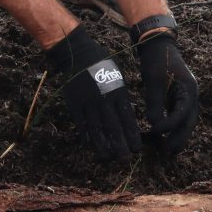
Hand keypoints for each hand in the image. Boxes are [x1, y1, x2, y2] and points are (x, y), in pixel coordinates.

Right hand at [45, 25, 141, 160]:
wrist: (77, 52)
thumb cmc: (102, 63)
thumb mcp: (118, 75)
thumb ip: (122, 95)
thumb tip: (127, 115)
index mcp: (118, 91)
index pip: (127, 118)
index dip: (132, 135)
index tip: (136, 149)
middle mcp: (104, 99)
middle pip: (113, 127)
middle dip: (120, 146)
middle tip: (125, 159)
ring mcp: (88, 102)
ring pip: (96, 129)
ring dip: (103, 146)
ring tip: (108, 158)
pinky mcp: (74, 103)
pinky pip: (81, 123)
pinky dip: (86, 136)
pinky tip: (90, 146)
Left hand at [135, 30, 198, 153]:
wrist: (158, 45)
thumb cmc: (156, 60)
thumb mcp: (153, 80)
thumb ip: (155, 103)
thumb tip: (154, 125)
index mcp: (189, 90)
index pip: (182, 114)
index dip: (169, 126)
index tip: (154, 132)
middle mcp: (192, 96)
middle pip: (189, 123)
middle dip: (178, 139)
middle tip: (165, 152)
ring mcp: (188, 97)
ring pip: (186, 122)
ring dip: (177, 136)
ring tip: (165, 150)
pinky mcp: (180, 99)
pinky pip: (180, 117)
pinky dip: (173, 128)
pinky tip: (163, 137)